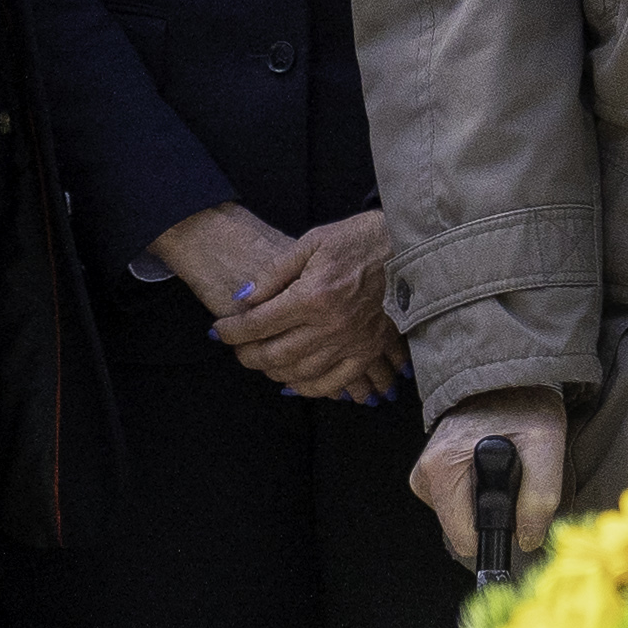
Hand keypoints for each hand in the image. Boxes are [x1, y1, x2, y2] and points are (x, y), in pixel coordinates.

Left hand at [166, 208, 406, 408]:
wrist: (409, 249)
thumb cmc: (359, 240)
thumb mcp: (312, 243)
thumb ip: (274, 273)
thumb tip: (243, 298)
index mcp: (313, 295)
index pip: (258, 324)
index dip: (231, 330)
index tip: (218, 330)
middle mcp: (330, 326)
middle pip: (274, 354)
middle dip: (247, 354)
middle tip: (237, 348)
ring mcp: (351, 343)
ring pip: (299, 373)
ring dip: (273, 371)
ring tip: (262, 360)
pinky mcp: (368, 352)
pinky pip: (334, 383)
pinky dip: (309, 388)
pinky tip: (294, 381)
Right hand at [423, 398, 570, 563]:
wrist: (505, 375)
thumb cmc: (524, 403)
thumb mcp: (546, 444)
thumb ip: (540, 497)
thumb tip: (527, 539)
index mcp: (442, 468)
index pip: (465, 538)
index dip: (497, 531)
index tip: (516, 508)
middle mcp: (425, 471)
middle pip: (461, 530)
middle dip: (492, 514)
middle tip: (514, 480)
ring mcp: (425, 471)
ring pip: (459, 517)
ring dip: (485, 502)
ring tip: (506, 468)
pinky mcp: (432, 470)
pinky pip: (455, 502)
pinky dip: (476, 492)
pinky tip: (490, 467)